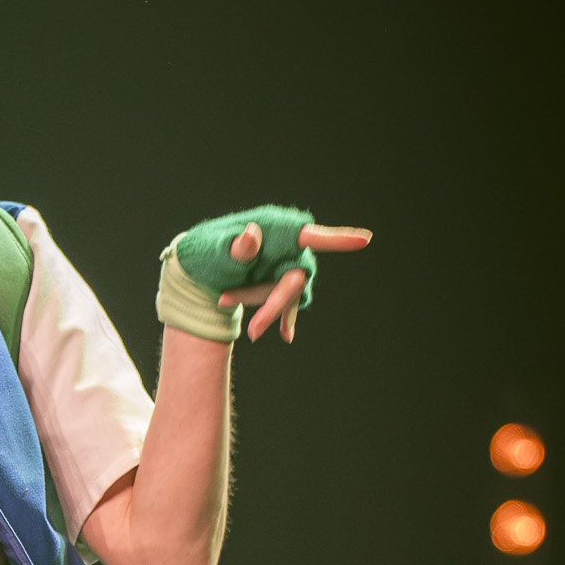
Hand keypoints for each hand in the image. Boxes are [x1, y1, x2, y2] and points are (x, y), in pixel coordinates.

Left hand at [218, 218, 371, 344]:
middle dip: (273, 305)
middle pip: (293, 279)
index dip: (339, 239)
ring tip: (229, 308)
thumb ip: (236, 245)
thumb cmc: (209, 249)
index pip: (311, 235)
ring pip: (285, 294)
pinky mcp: (281, 283)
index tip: (365, 240)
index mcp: (279, 229)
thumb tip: (252, 237)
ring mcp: (287, 266)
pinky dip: (283, 318)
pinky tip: (285, 335)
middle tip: (252, 333)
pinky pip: (288, 303)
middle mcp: (289, 247)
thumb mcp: (218, 247)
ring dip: (263, 308)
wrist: (199, 266)